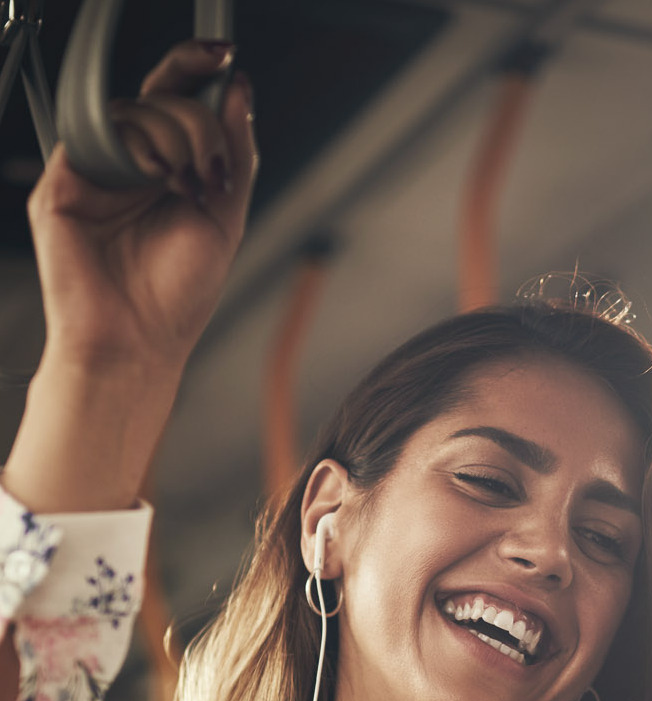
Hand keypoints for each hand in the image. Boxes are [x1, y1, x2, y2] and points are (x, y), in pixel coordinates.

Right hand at [28, 40, 256, 378]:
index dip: (196, 67)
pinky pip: (98, 136)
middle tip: (212, 162)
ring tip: (187, 185)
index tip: (225, 55)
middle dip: (196, 117)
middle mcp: (125, 165)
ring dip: (173, 136)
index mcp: (161, 170)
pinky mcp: (62, 184)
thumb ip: (236, 155)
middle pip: (156, 95)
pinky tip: (157, 179)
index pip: (174, 98)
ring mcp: (92, 171)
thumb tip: (239, 90)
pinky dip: (137, 147)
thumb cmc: (176, 297)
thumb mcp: (226, 218)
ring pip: (132, 110)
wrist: (139, 344)